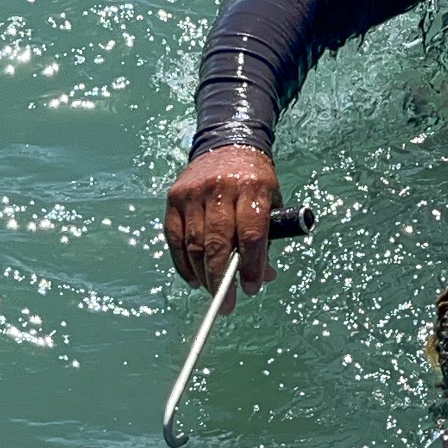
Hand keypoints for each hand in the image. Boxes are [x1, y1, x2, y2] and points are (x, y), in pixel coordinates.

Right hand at [163, 145, 279, 311]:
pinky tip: (194, 279)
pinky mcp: (175, 197)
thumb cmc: (254, 179)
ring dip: (203, 276)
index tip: (251, 288)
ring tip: (214, 294)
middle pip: (218, 243)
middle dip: (222, 279)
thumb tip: (265, 276)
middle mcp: (221, 189)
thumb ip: (269, 238)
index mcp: (252, 188)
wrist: (227, 143)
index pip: (251, 234)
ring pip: (194, 243)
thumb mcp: (272, 201)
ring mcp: (194, 192)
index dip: (251, 266)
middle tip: (227, 304)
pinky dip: (183, 263)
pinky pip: (174, 238)